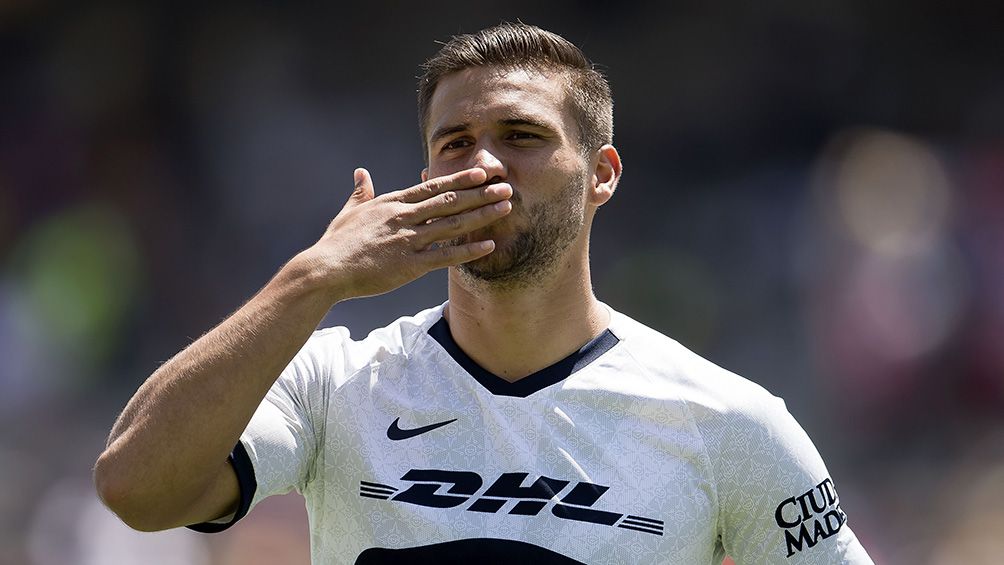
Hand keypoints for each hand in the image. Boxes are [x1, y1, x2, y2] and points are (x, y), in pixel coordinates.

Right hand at [298, 167, 511, 300]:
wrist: (326, 270)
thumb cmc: (336, 243)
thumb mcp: (349, 212)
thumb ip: (360, 192)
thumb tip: (361, 173)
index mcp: (393, 203)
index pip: (432, 187)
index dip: (459, 179)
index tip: (481, 173)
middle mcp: (404, 218)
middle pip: (449, 202)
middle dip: (480, 193)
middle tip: (505, 185)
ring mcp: (408, 241)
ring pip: (453, 225)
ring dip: (481, 215)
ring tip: (506, 208)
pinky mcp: (410, 265)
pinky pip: (445, 256)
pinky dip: (468, 250)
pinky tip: (489, 245)